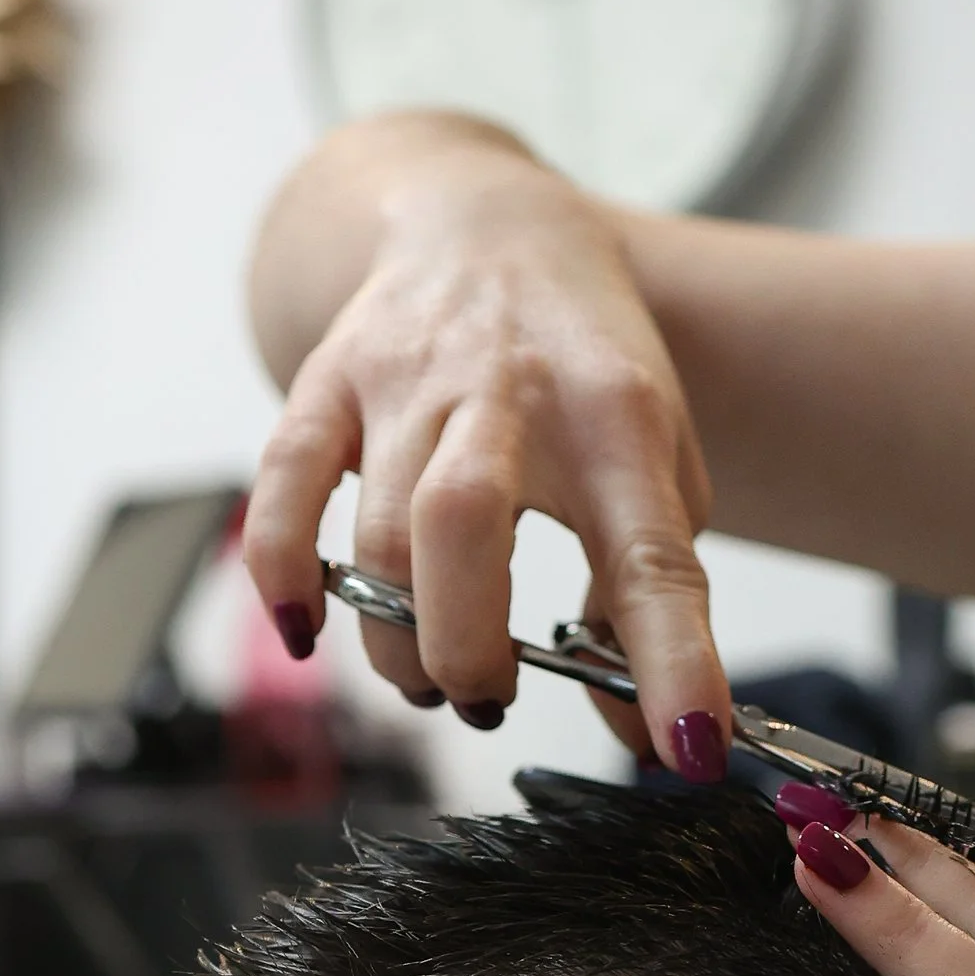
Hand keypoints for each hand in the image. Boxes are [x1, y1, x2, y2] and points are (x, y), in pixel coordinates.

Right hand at [241, 124, 730, 778]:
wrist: (487, 224)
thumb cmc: (582, 365)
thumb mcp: (656, 462)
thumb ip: (653, 594)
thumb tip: (645, 736)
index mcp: (618, 419)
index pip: (653, 557)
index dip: (673, 663)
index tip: (690, 751)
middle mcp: (507, 391)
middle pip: (465, 526)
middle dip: (470, 646)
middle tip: (490, 696)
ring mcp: (407, 380)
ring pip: (377, 531)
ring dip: (397, 639)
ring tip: (432, 677)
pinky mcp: (329, 379)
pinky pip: (284, 482)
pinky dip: (284, 570)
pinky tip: (309, 629)